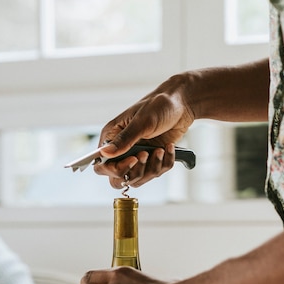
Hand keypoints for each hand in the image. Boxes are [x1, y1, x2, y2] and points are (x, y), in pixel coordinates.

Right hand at [94, 73, 194, 187]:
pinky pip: (155, 173)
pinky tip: (169, 148)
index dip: (115, 169)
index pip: (102, 165)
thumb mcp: (142, 121)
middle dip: (134, 172)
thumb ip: (124, 139)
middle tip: (146, 155)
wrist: (182, 104)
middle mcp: (121, 150)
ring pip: (137, 179)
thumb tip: (104, 153)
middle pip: (117, 178)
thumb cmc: (159, 105)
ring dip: (152, 167)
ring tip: (160, 150)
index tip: (133, 159)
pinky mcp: (151, 160)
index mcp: (112, 137)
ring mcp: (136, 157)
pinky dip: (165, 163)